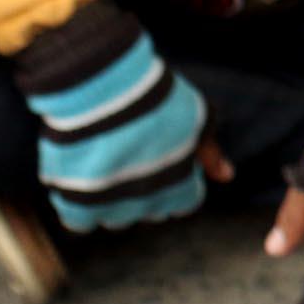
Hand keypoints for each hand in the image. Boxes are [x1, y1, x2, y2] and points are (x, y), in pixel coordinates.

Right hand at [13, 7, 222, 230]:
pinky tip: (76, 178)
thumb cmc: (154, 95)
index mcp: (183, 190)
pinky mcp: (77, 204)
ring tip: (100, 159)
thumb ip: (210, 151)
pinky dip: (76, 206)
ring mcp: (113, 207)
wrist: (100, 81)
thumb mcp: (196, 116)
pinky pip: (78, 221)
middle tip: (126, 150)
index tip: (156, 152)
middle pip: (147, 210)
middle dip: (141, 187)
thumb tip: (227, 177)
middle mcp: (151, 206)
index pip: (184, 201)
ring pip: (113, 217)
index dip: (173, 177)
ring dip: (108, 197)